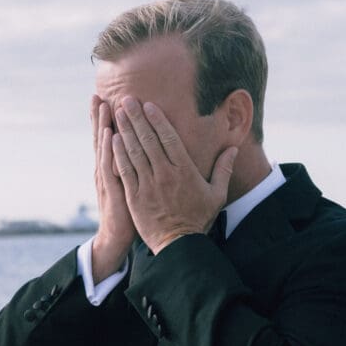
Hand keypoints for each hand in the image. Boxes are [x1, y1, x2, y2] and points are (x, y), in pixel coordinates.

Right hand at [90, 95, 136, 281]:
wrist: (117, 237)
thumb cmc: (130, 212)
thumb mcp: (131, 187)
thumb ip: (135, 169)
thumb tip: (144, 154)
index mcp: (111, 169)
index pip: (108, 140)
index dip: (106, 121)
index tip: (105, 99)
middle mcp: (105, 171)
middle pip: (101, 139)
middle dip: (98, 117)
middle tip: (96, 94)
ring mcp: (107, 180)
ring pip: (104, 148)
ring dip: (102, 126)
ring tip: (101, 105)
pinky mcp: (113, 189)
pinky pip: (109, 165)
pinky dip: (108, 149)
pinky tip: (107, 134)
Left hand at [112, 97, 237, 252]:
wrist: (179, 246)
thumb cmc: (198, 220)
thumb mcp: (216, 195)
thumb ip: (223, 169)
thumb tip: (233, 148)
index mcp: (184, 170)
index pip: (168, 138)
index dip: (157, 119)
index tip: (148, 104)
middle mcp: (165, 174)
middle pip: (148, 140)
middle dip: (136, 118)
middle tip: (126, 100)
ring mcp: (148, 186)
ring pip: (134, 152)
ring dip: (124, 131)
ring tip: (116, 113)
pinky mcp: (134, 198)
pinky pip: (124, 171)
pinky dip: (117, 154)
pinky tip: (111, 139)